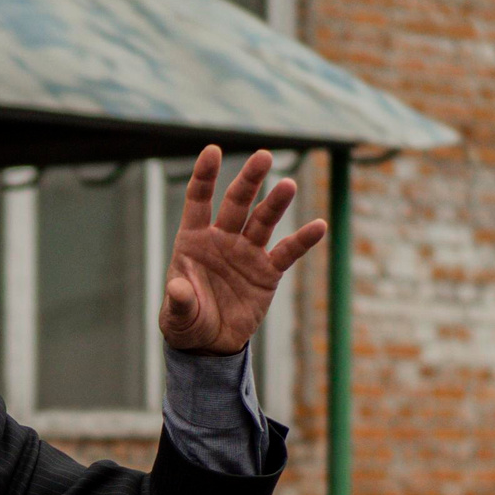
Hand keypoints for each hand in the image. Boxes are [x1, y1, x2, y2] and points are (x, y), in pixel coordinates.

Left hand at [160, 147, 326, 354]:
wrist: (209, 345)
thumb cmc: (186, 322)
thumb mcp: (176, 316)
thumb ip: (178, 300)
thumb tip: (177, 287)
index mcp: (193, 240)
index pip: (198, 201)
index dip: (205, 176)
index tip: (212, 150)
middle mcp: (222, 239)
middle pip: (237, 203)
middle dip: (249, 180)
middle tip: (264, 157)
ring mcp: (246, 253)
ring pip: (263, 221)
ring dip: (275, 203)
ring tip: (288, 185)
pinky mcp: (267, 272)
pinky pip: (287, 252)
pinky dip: (302, 240)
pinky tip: (318, 226)